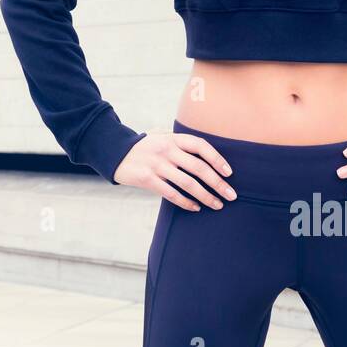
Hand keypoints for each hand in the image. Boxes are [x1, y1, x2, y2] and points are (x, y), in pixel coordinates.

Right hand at [114, 132, 236, 210]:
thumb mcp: (163, 139)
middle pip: (198, 167)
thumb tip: (211, 161)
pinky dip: (186, 202)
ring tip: (217, 204)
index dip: (217, 159)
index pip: (201, 146)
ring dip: (206, 196)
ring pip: (188, 183)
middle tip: (231, 195)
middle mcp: (166, 150)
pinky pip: (171, 194)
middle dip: (218, 183)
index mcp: (173, 138)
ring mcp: (156, 165)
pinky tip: (196, 207)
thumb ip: (182, 146)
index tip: (229, 173)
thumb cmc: (147, 149)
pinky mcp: (147, 179)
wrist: (116, 153)